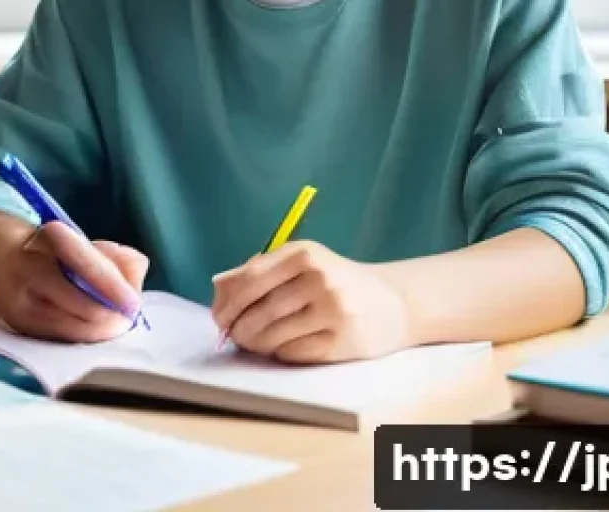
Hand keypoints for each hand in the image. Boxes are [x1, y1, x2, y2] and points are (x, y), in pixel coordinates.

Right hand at [0, 222, 148, 342]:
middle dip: (113, 318)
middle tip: (128, 319)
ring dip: (101, 332)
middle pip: (84, 305)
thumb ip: (119, 258)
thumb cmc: (57, 254)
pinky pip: (61, 338)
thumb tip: (134, 284)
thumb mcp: (87, 243)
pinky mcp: (18, 325)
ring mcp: (21, 299)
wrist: (2, 262)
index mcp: (53, 237)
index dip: (114, 288)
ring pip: (74, 329)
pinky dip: (83, 337)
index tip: (134, 305)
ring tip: (113, 325)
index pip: (87, 264)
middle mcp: (31, 267)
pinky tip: (91, 330)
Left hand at [211, 241, 412, 363]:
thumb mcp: (302, 263)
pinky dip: (280, 353)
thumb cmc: (334, 281)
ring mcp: (332, 312)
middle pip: (261, 310)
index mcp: (304, 254)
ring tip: (253, 342)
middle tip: (232, 335)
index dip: (229, 302)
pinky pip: (294, 353)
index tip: (218, 317)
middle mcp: (319, 279)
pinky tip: (282, 347)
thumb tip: (217, 289)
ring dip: (255, 344)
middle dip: (239, 327)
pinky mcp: (341, 342)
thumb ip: (260, 270)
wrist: (392, 303)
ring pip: (274, 335)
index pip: (252, 279)